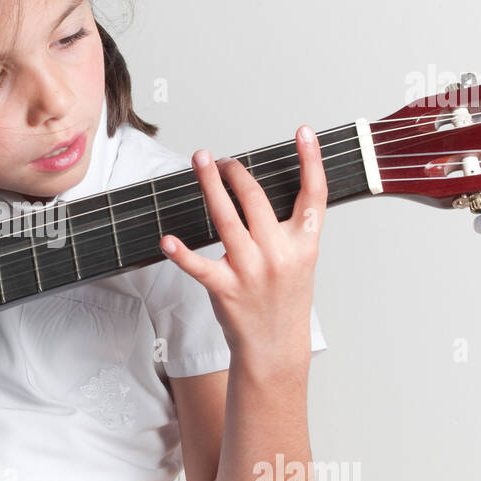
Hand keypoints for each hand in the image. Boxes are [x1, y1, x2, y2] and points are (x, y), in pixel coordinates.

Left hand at [159, 126, 326, 373]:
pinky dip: (181, 253)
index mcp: (304, 245)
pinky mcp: (226, 289)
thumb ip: (289, 229)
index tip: (303, 132)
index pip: (313, 195)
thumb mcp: (300, 262)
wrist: (275, 347)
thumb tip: (262, 191)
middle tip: (224, 161)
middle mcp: (279, 254)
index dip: (311, 160)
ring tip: (201, 161)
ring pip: (226, 218)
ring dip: (210, 185)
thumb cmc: (284, 300)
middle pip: (256, 199)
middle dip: (236, 172)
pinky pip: (199, 266)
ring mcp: (251, 271)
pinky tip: (167, 240)